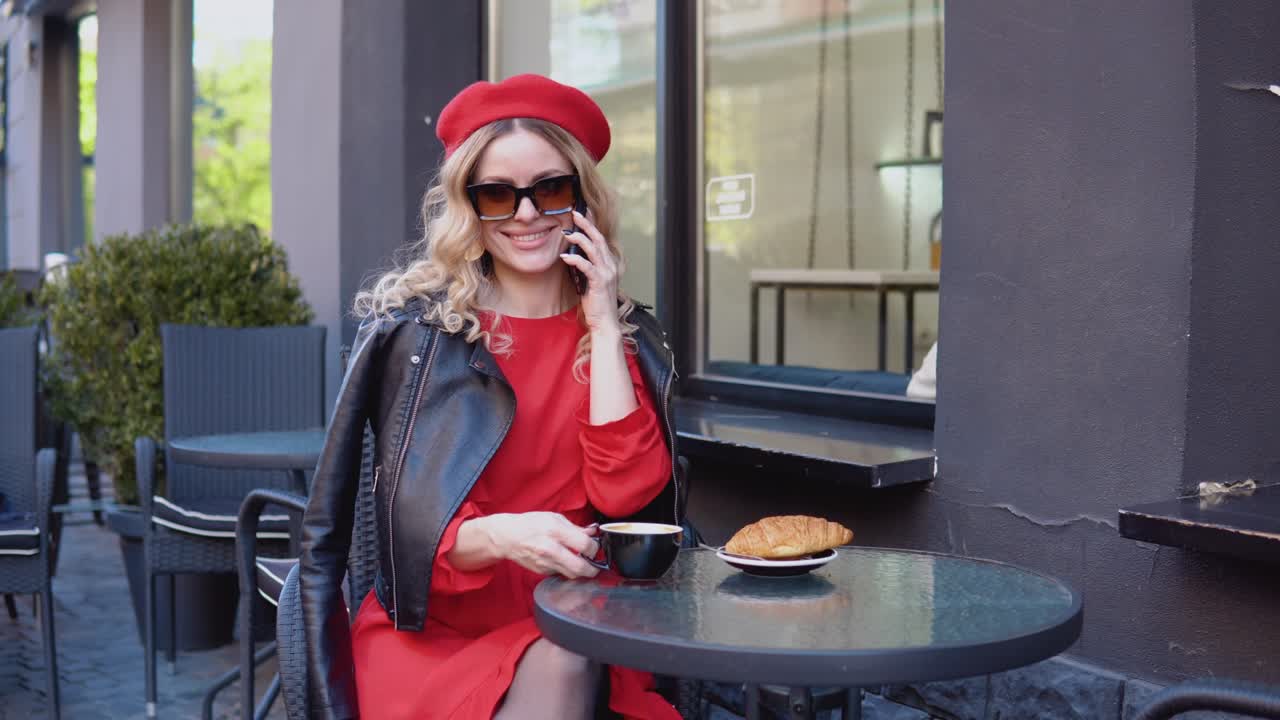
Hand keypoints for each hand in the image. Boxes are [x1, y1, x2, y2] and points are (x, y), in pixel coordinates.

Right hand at [482, 512, 600, 578]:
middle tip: (596, 565)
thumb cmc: (530, 524)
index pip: (584, 545)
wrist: (507, 537)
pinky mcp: (541, 571)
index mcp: (555, 531)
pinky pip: (560, 573)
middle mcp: (550, 549)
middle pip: (580, 567)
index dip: (595, 548)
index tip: (595, 547)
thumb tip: (592, 532)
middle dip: (593, 569)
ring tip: (582, 563)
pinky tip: (564, 561)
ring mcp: (545, 563)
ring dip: (580, 571)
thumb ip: (575, 527)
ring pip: (571, 574)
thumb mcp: (553, 518)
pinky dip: (565, 569)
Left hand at [560, 211, 621, 334]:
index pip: (601, 240)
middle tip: (575, 213)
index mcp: (610, 264)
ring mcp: (607, 274)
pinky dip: (575, 260)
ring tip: (567, 233)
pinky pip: (587, 267)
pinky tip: (564, 257)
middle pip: (599, 239)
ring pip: (594, 249)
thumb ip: (585, 267)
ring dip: (580, 239)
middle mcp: (611, 266)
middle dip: (587, 224)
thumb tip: (571, 255)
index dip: (592, 226)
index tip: (582, 214)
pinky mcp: (599, 283)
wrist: (605, 323)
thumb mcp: (590, 281)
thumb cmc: (596, 304)